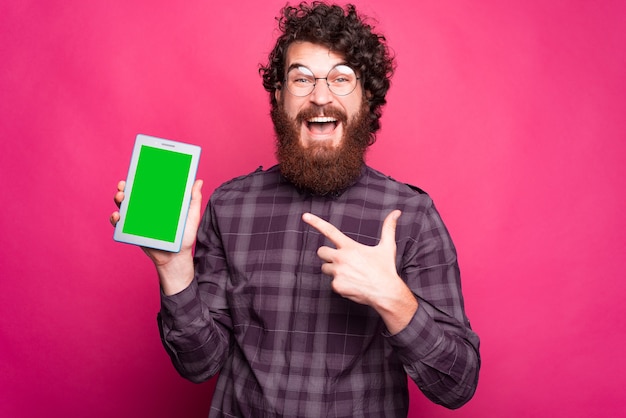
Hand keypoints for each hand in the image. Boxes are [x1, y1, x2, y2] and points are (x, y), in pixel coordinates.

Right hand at [110, 179, 203, 294]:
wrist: (176, 257)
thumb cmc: (184, 236)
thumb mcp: (191, 216)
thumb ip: (194, 199)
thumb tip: (198, 181)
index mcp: (159, 202)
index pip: (147, 187)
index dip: (140, 178)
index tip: (137, 171)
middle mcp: (146, 209)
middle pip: (132, 194)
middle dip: (124, 187)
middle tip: (124, 185)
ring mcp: (138, 219)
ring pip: (124, 206)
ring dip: (118, 199)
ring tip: (121, 197)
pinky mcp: (132, 231)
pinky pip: (120, 224)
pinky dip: (115, 218)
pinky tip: (117, 216)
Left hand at [302, 210, 416, 333]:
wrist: (386, 292)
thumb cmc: (386, 269)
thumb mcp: (387, 247)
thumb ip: (388, 228)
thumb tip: (396, 212)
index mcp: (350, 247)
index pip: (329, 231)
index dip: (316, 222)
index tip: (305, 216)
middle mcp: (341, 258)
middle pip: (321, 251)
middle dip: (328, 255)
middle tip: (342, 260)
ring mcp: (337, 273)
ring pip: (325, 268)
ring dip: (333, 270)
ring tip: (351, 274)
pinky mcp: (337, 286)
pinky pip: (332, 283)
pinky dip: (340, 284)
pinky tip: (353, 285)